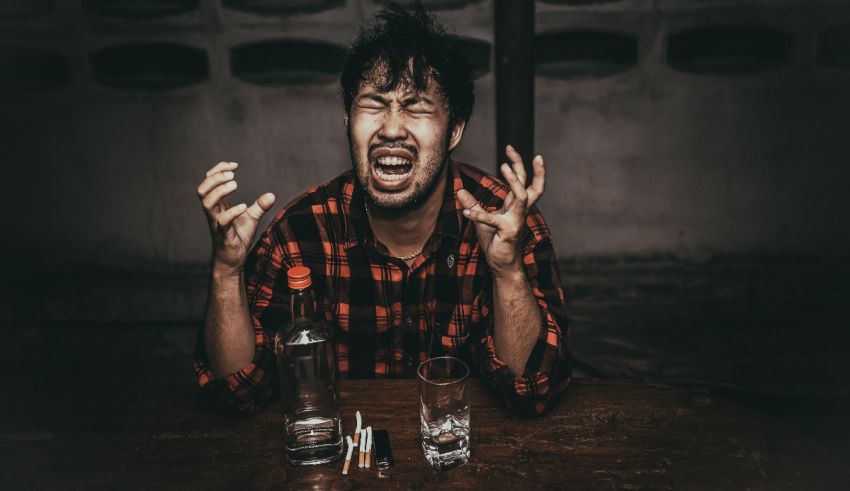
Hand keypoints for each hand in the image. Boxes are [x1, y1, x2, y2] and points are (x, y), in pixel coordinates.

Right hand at [197, 161, 275, 274]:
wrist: (234, 260)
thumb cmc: (238, 237)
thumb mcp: (252, 218)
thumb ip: (259, 206)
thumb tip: (271, 195)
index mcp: (218, 205)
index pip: (209, 182)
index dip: (218, 170)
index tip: (234, 165)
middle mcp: (214, 212)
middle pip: (203, 189)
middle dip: (215, 177)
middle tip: (232, 175)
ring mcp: (216, 223)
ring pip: (207, 203)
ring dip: (219, 190)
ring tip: (235, 184)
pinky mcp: (223, 235)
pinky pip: (222, 222)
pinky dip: (232, 212)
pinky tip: (243, 206)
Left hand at [456, 145, 544, 275]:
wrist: (502, 265)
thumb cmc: (496, 242)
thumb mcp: (481, 220)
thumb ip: (473, 204)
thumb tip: (460, 190)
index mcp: (516, 206)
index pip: (523, 180)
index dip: (519, 164)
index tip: (510, 148)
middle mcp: (520, 211)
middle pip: (531, 184)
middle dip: (524, 166)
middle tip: (511, 149)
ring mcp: (516, 221)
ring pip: (523, 196)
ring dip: (514, 181)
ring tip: (503, 167)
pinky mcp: (508, 232)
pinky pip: (493, 220)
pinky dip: (479, 215)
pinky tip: (466, 213)